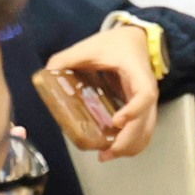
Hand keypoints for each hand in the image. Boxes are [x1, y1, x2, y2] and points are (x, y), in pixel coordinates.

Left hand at [32, 28, 161, 159]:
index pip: (145, 95)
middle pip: (146, 121)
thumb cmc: (115, 43)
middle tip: (105, 153)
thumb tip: (46, 72)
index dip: (133, 111)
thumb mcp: (90, 46)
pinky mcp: (142, 108)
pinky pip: (143, 130)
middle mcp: (147, 90)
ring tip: (106, 155)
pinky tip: (113, 148)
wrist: (135, 39)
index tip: (115, 122)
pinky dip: (132, 143)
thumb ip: (67, 58)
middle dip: (127, 141)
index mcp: (137, 73)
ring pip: (147, 130)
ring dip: (130, 146)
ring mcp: (147, 102)